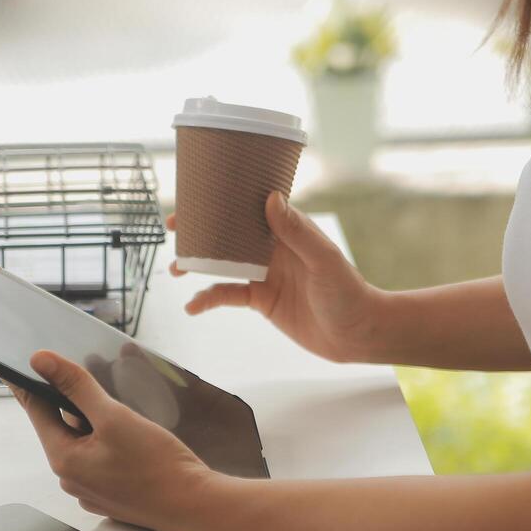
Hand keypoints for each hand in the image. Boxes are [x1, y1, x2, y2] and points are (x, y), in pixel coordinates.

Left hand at [11, 350, 224, 530]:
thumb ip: (76, 386)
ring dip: (96, 423)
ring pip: (84, 442)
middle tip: (96, 385)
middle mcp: (71, 478)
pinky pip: (100, 459)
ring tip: (125, 416)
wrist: (195, 506)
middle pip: (62, 425)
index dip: (29, 382)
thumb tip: (42, 362)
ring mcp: (90, 490)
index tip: (18, 364)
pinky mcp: (110, 494)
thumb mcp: (115, 416)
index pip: (36, 410)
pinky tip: (134, 440)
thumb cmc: (158, 466)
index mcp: (64, 460)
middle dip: (75, 402)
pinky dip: (109, 443)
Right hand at [169, 192, 382, 362]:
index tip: (197, 196)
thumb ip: (297, 232)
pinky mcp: (262, 300)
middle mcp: (273, 248)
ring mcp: (265, 274)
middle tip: (173, 227)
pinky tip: (192, 306)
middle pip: (230, 233)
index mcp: (288, 230)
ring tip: (175, 270)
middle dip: (201, 230)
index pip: (250, 207)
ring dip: (199, 265)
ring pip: (224, 264)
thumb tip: (271, 199)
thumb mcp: (323, 260)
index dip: (224, 200)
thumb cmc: (349, 293)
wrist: (357, 334)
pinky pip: (229, 296)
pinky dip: (209, 299)